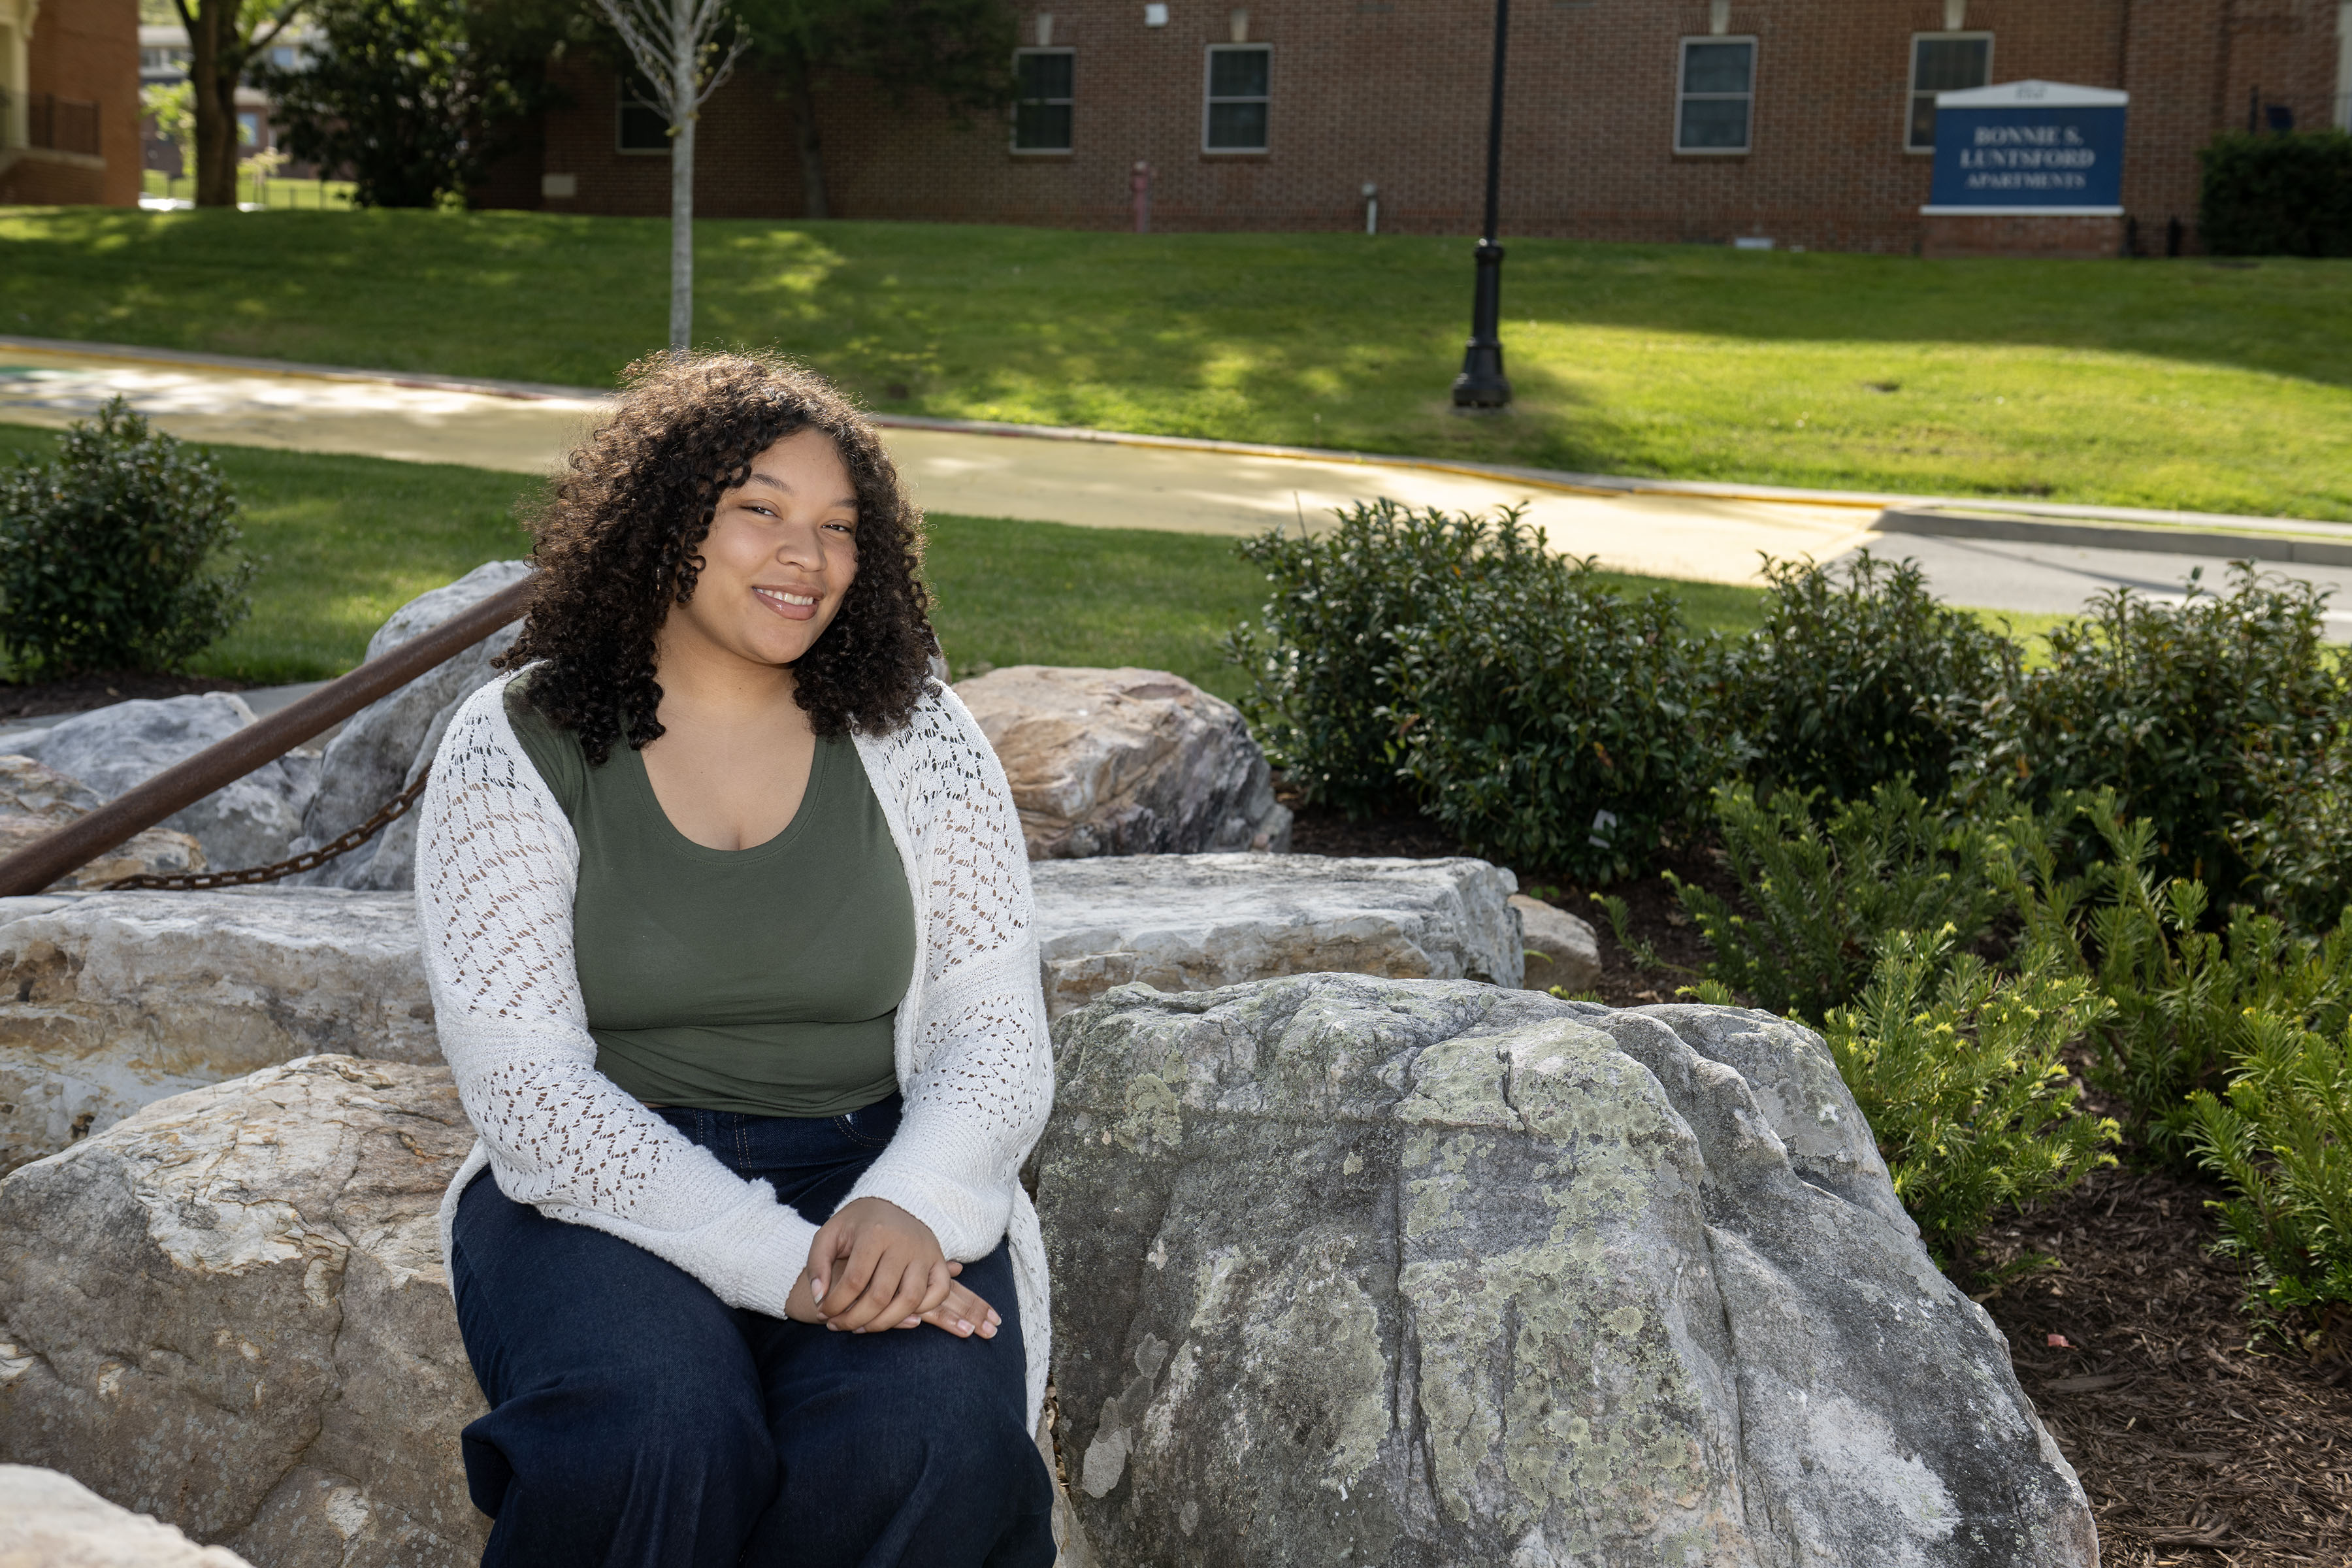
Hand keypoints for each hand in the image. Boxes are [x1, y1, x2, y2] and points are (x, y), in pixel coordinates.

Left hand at [799, 1197, 1001, 1337]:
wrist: (891, 1202)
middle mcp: (904, 1242)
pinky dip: (921, 1310)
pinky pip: (939, 1293)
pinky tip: (896, 1314)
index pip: (854, 1281)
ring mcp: (925, 1252)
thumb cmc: (857, 1224)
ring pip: (911, 1300)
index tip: (823, 1313)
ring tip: (863, 1327)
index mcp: (875, 1232)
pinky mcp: (939, 1260)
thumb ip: (817, 1264)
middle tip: (838, 1326)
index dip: (835, 1304)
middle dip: (855, 1319)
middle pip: (881, 1296)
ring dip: (885, 1322)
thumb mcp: (830, 1234)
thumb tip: (819, 1298)